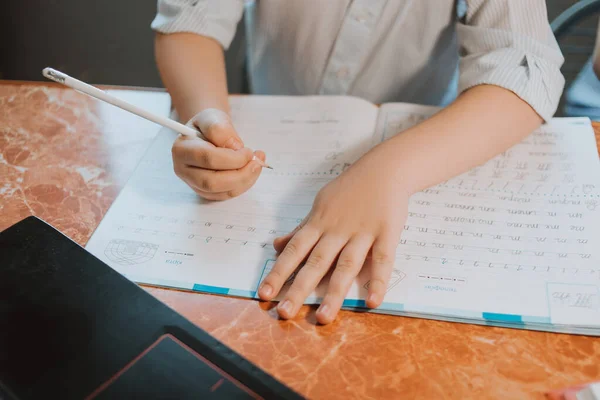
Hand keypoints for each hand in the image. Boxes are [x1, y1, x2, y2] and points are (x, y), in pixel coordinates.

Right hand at [172, 109, 265, 199]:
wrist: (206, 133)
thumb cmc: (208, 125)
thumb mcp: (212, 117)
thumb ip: (220, 129)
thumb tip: (236, 148)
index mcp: (182, 149)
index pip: (208, 159)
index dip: (233, 158)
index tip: (248, 151)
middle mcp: (183, 170)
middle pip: (212, 182)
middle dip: (240, 174)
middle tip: (256, 163)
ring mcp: (194, 183)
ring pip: (221, 192)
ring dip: (245, 181)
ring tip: (256, 165)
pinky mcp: (206, 191)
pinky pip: (226, 195)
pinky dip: (243, 185)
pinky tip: (251, 171)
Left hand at [257, 145, 409, 323]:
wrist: (384, 169)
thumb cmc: (349, 190)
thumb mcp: (320, 205)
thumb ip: (301, 229)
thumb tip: (276, 246)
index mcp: (318, 223)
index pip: (294, 251)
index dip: (278, 272)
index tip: (264, 294)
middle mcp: (336, 230)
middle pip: (316, 262)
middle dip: (299, 288)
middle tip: (284, 313)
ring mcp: (362, 232)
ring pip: (346, 265)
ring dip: (334, 292)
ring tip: (323, 318)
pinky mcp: (387, 232)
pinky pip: (383, 259)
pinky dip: (378, 280)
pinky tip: (372, 302)